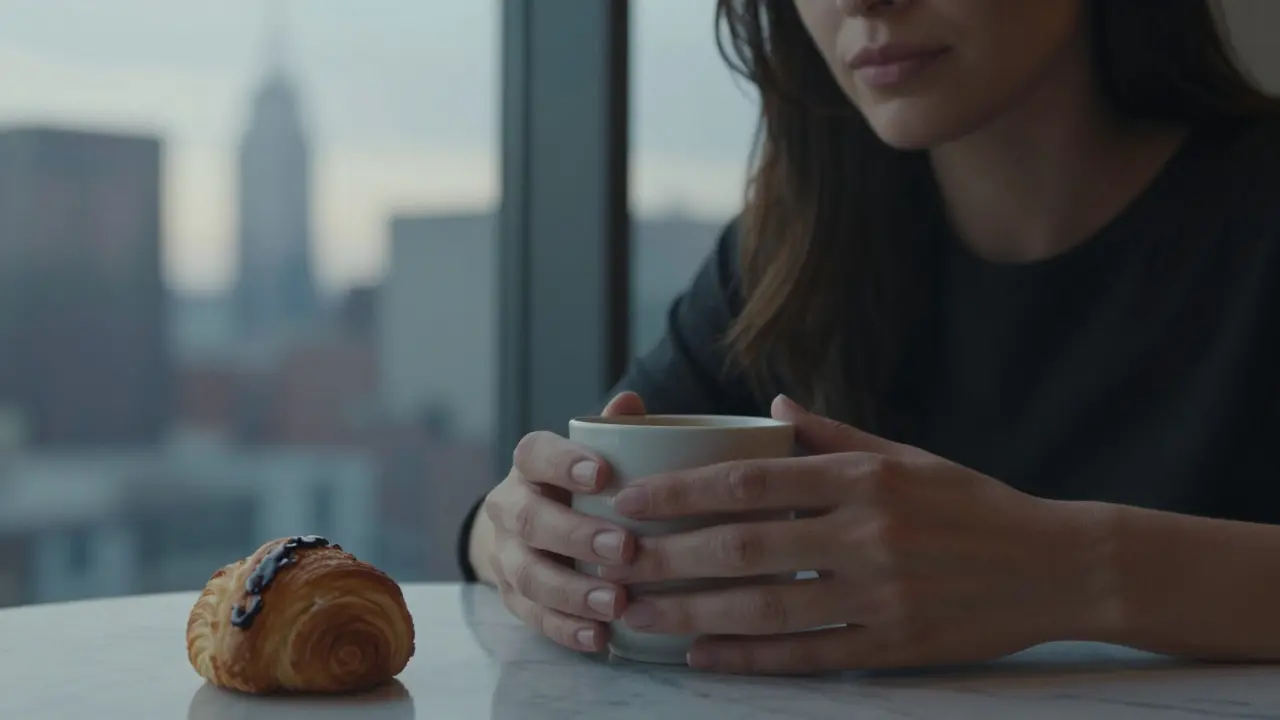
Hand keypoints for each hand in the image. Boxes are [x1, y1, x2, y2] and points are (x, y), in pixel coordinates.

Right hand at [479, 393, 644, 652]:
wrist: (529, 528)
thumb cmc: (579, 485)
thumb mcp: (592, 453)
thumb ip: (613, 431)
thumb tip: (630, 403)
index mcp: (530, 464)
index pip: (537, 454)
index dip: (565, 462)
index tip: (604, 473)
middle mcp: (510, 507)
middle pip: (530, 520)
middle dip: (576, 536)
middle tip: (623, 549)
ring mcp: (507, 556)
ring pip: (529, 574)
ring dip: (572, 591)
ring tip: (616, 603)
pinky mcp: (512, 598)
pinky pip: (533, 617)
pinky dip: (565, 629)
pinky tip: (599, 638)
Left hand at [604, 395, 1101, 673]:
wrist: (1057, 565)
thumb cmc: (972, 504)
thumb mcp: (906, 455)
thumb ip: (831, 433)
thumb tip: (769, 401)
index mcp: (861, 478)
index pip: (751, 480)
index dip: (683, 492)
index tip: (631, 500)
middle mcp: (865, 534)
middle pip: (744, 548)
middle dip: (667, 557)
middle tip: (612, 562)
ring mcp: (879, 596)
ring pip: (765, 609)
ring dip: (691, 614)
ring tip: (635, 615)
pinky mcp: (894, 646)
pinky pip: (807, 656)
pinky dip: (749, 659)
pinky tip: (702, 656)